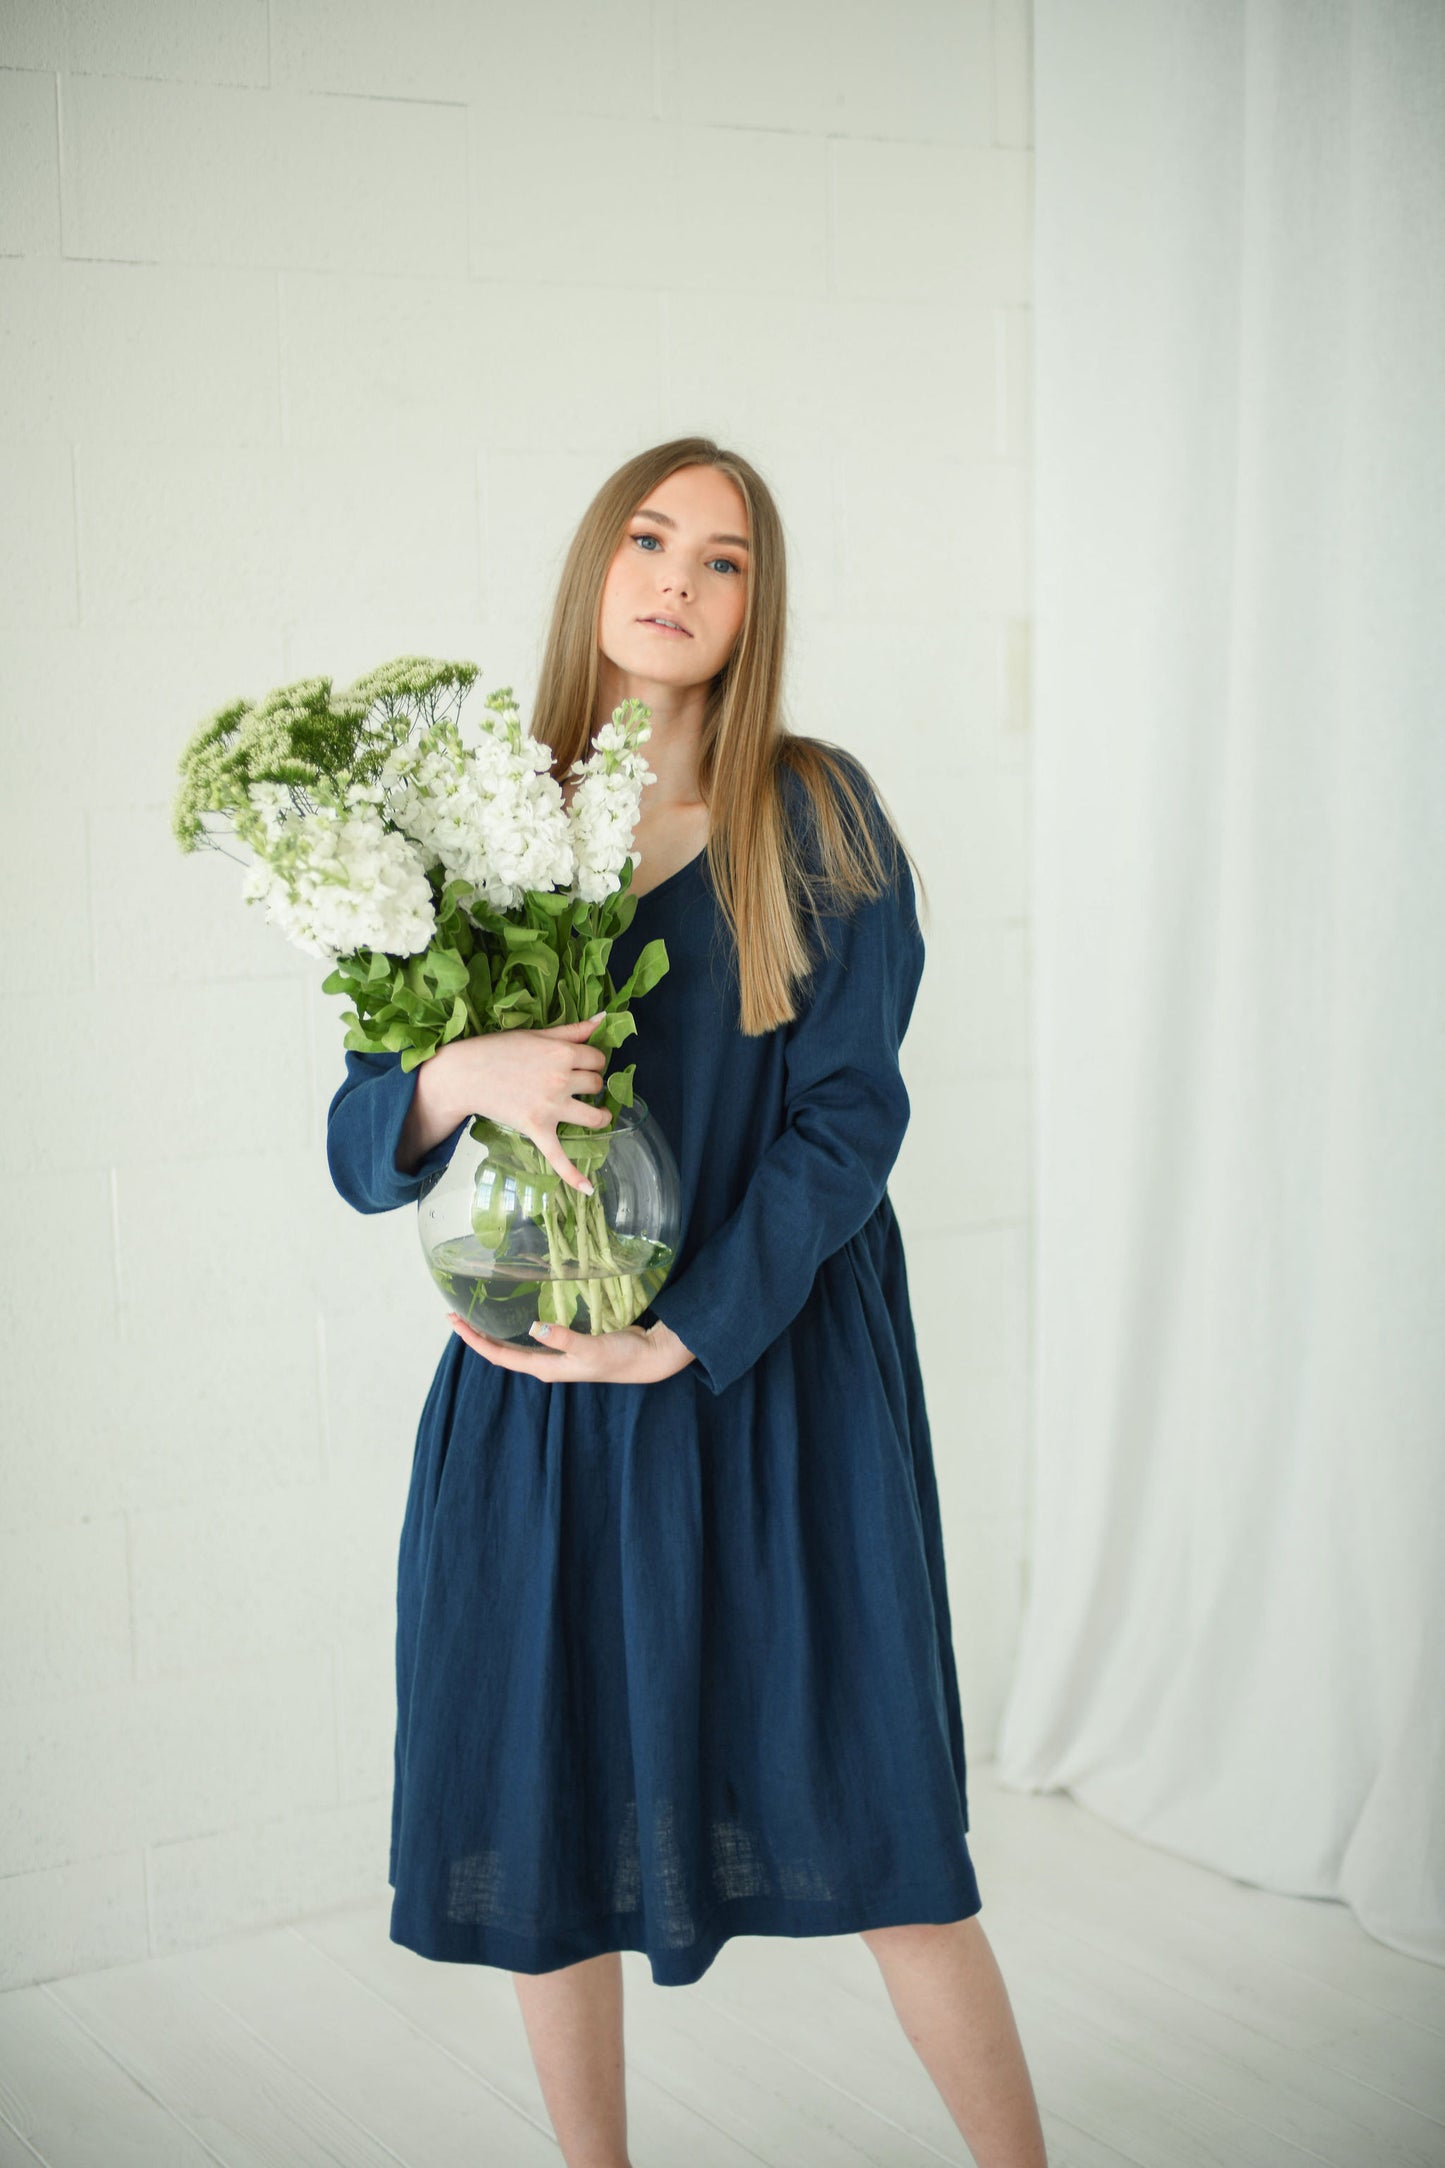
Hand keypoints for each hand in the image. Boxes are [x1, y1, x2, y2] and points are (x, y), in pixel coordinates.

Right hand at [409, 1013, 614, 1195]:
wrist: (464, 1074)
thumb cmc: (498, 1049)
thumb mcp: (536, 1033)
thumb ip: (572, 1029)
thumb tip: (605, 1018)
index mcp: (562, 1053)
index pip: (597, 1059)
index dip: (593, 1061)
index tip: (583, 1064)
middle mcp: (561, 1080)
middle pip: (596, 1085)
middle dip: (591, 1084)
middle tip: (578, 1086)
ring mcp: (551, 1107)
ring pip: (594, 1116)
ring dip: (600, 1117)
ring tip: (598, 1116)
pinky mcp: (537, 1129)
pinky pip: (559, 1156)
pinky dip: (573, 1175)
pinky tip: (588, 1189)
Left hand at [447, 1311, 696, 1382]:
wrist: (647, 1358)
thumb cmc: (620, 1357)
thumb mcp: (591, 1347)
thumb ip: (563, 1338)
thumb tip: (533, 1327)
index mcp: (545, 1368)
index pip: (499, 1356)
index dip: (475, 1341)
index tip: (455, 1322)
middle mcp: (546, 1364)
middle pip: (501, 1351)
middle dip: (478, 1335)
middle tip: (455, 1314)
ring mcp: (556, 1356)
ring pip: (515, 1344)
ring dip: (494, 1331)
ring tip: (476, 1312)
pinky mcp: (567, 1345)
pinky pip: (532, 1337)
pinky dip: (516, 1326)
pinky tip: (515, 1313)